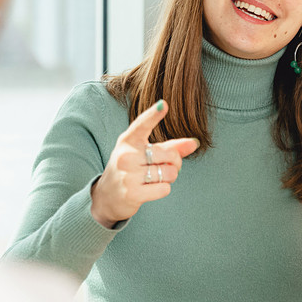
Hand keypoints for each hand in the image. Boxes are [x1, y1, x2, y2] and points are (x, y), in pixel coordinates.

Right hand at [90, 100, 199, 228]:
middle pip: (169, 154)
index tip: (163, 104)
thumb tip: (194, 143)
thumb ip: (170, 147)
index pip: (142, 124)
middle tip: (166, 166)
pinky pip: (164, 188)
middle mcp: (126, 155)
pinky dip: (163, 189)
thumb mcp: (144, 153)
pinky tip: (150, 189)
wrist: (107, 197)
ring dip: (169, 177)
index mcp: (128, 140)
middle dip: (175, 162)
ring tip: (155, 178)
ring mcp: (127, 175)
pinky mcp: (132, 193)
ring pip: (169, 172)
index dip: (154, 115)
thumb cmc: (130, 169)